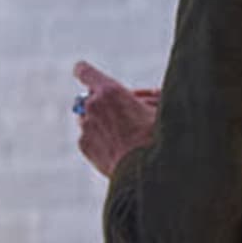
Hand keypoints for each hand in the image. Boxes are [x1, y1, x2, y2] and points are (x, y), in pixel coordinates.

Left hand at [73, 61, 159, 178]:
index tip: (82, 71)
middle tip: (121, 112)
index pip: (85, 72)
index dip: (85, 71)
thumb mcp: (159, 110)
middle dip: (103, 102)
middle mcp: (92, 106)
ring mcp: (85, 126)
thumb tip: (142, 97)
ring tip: (123, 132)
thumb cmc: (157, 137)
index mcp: (110, 91)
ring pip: (88, 117)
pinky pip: (88, 136)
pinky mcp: (84, 145)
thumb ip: (146, 98)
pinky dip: (98, 138)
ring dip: (100, 120)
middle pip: (89, 97)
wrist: (145, 172)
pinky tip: (117, 146)